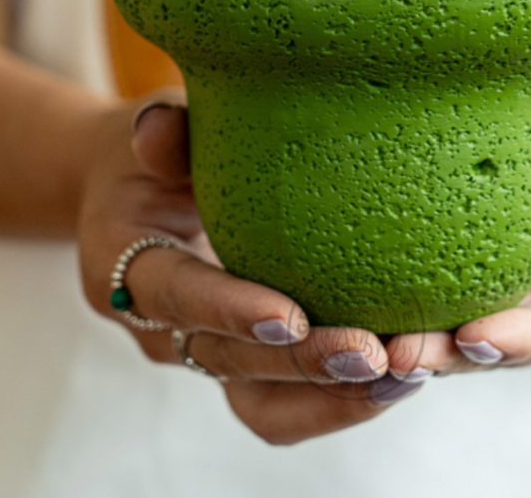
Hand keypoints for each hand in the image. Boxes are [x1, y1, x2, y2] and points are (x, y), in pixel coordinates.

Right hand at [77, 91, 425, 444]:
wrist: (140, 192)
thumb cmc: (155, 152)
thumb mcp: (154, 128)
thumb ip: (161, 131)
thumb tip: (158, 125)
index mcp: (123, 267)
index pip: (178, 296)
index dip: (230, 310)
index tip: (290, 317)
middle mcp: (161, 328)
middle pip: (229, 363)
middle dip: (300, 365)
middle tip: (368, 353)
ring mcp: (206, 352)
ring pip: (264, 405)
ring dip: (335, 397)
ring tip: (405, 374)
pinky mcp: (247, 364)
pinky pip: (292, 401)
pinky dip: (346, 395)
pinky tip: (408, 368)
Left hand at [386, 87, 530, 376]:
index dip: (523, 338)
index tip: (474, 338)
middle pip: (512, 345)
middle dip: (455, 354)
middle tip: (399, 355)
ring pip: (476, 332)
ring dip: (428, 339)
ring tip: (372, 343)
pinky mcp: (502, 282)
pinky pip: (459, 297)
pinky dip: (420, 303)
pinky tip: (368, 304)